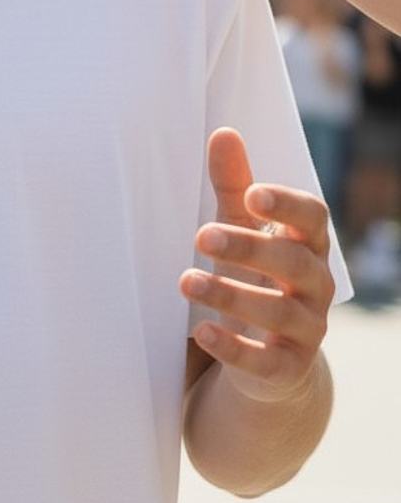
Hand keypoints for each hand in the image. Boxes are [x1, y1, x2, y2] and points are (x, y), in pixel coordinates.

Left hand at [180, 128, 334, 403]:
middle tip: (202, 237)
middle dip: (249, 248)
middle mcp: (315, 286)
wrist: (269, 357)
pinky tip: (201, 333)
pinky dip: (235, 349)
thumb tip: (224, 133)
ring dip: (230, 295)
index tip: (254, 195)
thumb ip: (234, 186)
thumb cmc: (255, 273)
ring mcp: (306, 329)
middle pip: (294, 263)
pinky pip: (267, 363)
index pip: (313, 219)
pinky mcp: (287, 369)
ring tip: (186, 281)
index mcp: (305, 245)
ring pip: (280, 311)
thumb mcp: (243, 228)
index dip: (287, 206)